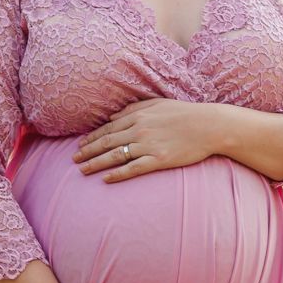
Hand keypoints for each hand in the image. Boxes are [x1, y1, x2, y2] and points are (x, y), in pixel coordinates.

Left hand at [72, 98, 221, 180]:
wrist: (209, 125)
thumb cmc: (184, 113)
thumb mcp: (157, 103)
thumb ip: (133, 109)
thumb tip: (113, 116)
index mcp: (138, 116)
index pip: (109, 128)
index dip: (92, 138)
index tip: (80, 145)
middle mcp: (139, 130)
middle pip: (107, 142)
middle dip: (88, 151)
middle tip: (74, 160)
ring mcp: (148, 145)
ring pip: (115, 156)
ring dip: (96, 163)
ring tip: (82, 171)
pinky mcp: (159, 159)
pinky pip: (133, 168)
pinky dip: (117, 174)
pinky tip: (106, 179)